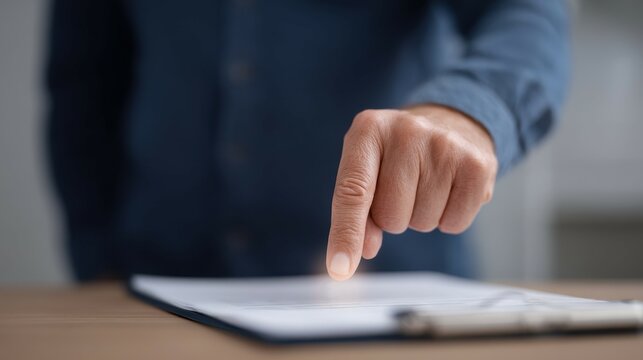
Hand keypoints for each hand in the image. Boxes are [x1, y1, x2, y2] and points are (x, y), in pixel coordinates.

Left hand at [326, 105, 497, 279]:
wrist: (450, 124)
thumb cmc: (397, 156)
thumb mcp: (368, 170)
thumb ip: (357, 212)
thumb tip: (364, 251)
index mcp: (368, 130)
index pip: (353, 192)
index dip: (346, 234)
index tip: (339, 270)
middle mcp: (406, 131)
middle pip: (390, 216)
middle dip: (393, 217)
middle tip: (403, 189)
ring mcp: (445, 144)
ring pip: (422, 222)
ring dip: (421, 216)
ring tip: (426, 185)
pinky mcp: (478, 164)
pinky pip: (454, 224)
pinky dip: (449, 219)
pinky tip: (449, 190)